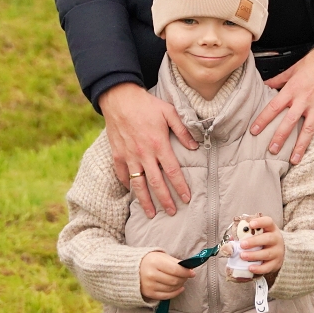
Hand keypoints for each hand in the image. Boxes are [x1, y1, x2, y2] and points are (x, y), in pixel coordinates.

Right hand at [100, 81, 196, 217]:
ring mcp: (128, 156)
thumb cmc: (147, 105)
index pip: (172, 171)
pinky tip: (133, 193)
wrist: (119, 99)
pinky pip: (122, 175)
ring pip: (137, 184)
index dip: (180, 186)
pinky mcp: (117, 155)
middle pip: (155, 183)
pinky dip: (127, 185)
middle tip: (172, 212)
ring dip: (145, 200)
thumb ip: (183, 130)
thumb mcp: (169, 112)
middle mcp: (143, 154)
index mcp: (158, 144)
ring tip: (151, 213)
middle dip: (165, 200)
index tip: (186, 198)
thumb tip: (195, 146)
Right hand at [139, 250, 193, 301]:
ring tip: (181, 280)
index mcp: (155, 262)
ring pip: (171, 288)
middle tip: (187, 276)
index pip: (175, 269)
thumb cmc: (149, 261)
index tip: (192, 272)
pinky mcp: (149, 294)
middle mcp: (151, 275)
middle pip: (174, 280)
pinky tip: (180, 288)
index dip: (186, 272)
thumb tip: (188, 269)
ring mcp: (149, 286)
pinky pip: (166, 296)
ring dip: (180, 285)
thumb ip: (174, 261)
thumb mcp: (161, 256)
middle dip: (184, 278)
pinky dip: (175, 292)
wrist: (130, 269)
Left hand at [237, 214, 283, 279]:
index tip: (251, 224)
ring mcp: (277, 252)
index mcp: (271, 229)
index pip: (268, 222)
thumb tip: (232, 239)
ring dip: (254, 255)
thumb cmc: (263, 242)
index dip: (260, 222)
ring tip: (242, 256)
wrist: (277, 253)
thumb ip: (245, 235)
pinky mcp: (276, 264)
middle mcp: (276, 239)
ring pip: (267, 253)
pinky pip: (267, 267)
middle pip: (268, 238)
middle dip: (254, 241)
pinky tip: (250, 267)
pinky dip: (258, 268)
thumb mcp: (258, 235)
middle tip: (242, 244)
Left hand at [252, 44, 313, 162]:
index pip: (274, 107)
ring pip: (308, 130)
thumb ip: (279, 79)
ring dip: (301, 146)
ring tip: (294, 160)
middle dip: (279, 138)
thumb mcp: (294, 68)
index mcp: (293, 89)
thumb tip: (265, 85)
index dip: (263, 119)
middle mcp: (304, 100)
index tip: (254, 130)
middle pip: (289, 122)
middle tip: (272, 151)